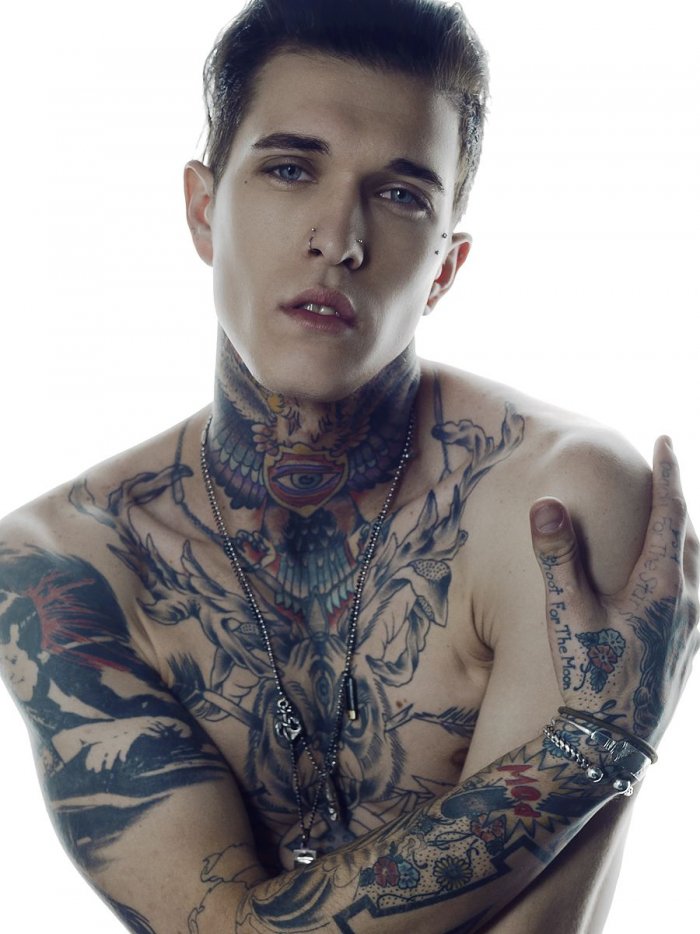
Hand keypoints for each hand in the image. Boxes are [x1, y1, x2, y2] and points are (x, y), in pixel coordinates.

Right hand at [530, 437, 697, 746]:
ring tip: (662, 526)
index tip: (665, 440)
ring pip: (696, 568)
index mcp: (664, 585)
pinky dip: (681, 571)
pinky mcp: (688, 650)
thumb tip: (546, 503)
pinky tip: (662, 586)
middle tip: (660, 478)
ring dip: (680, 539)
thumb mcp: (565, 613)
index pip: (673, 512)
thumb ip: (557, 556)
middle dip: (675, 503)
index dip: (668, 473)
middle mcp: (689, 603)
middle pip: (690, 537)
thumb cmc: (588, 675)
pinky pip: (694, 595)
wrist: (611, 743)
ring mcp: (692, 630)